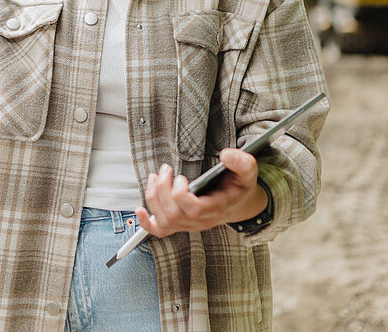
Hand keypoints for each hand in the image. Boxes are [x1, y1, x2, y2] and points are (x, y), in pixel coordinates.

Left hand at [135, 149, 266, 237]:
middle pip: (174, 214)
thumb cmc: (239, 187)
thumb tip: (226, 155)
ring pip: (164, 221)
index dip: (181, 195)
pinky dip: (146, 223)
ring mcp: (189, 225)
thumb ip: (242, 162)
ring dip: (153, 198)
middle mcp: (201, 221)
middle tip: (165, 170)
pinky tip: (140, 209)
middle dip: (163, 190)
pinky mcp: (180, 224)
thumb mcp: (248, 172)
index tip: (181, 177)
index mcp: (217, 208)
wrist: (239, 204)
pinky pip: (160, 231)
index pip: (194, 210)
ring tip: (155, 177)